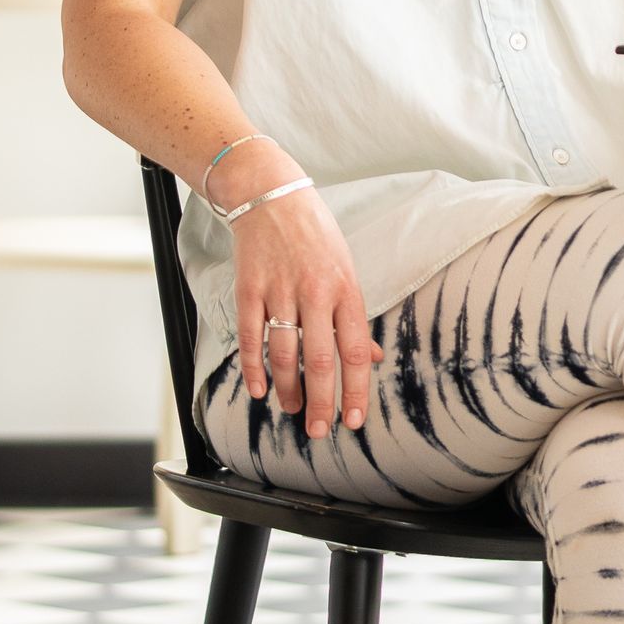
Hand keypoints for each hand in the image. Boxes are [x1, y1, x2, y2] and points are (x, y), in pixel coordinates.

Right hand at [223, 145, 381, 440]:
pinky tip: (259, 389)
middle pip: (321, 360)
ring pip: (284, 354)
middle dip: (322, 402)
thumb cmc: (314, 234)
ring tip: (293, 410)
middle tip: (320, 430)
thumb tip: (373, 357)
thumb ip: (354, 318)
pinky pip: (251, 336)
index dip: (356, 390)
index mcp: (347, 290)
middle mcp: (316, 292)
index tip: (354, 420)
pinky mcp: (250, 288)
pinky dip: (254, 368)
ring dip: (288, 390)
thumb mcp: (346, 270)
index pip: (356, 351)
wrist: (270, 193)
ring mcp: (281, 290)